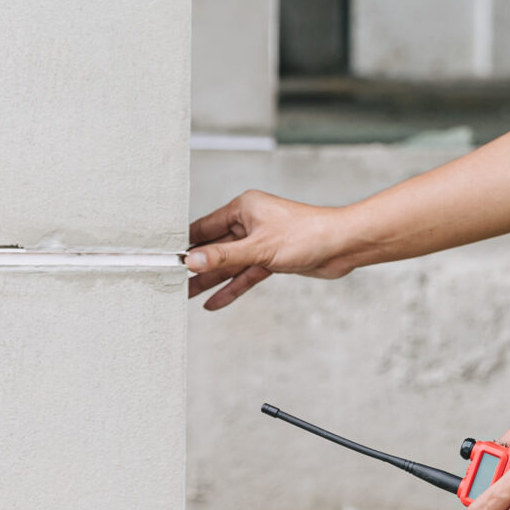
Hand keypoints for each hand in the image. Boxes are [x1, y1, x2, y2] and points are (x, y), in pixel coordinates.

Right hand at [183, 190, 361, 308]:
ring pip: (229, 264)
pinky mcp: (272, 259)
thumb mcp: (259, 248)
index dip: (185, 243)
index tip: (166, 258)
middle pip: (214, 247)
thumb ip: (224, 257)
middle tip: (171, 282)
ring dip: (211, 280)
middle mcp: (250, 222)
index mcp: (244, 208)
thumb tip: (192, 261)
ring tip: (186, 295)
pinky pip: (245, 274)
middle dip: (196, 266)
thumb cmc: (308, 234)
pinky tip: (215, 301)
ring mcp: (261, 241)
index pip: (204, 227)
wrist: (343, 245)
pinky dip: (232, 287)